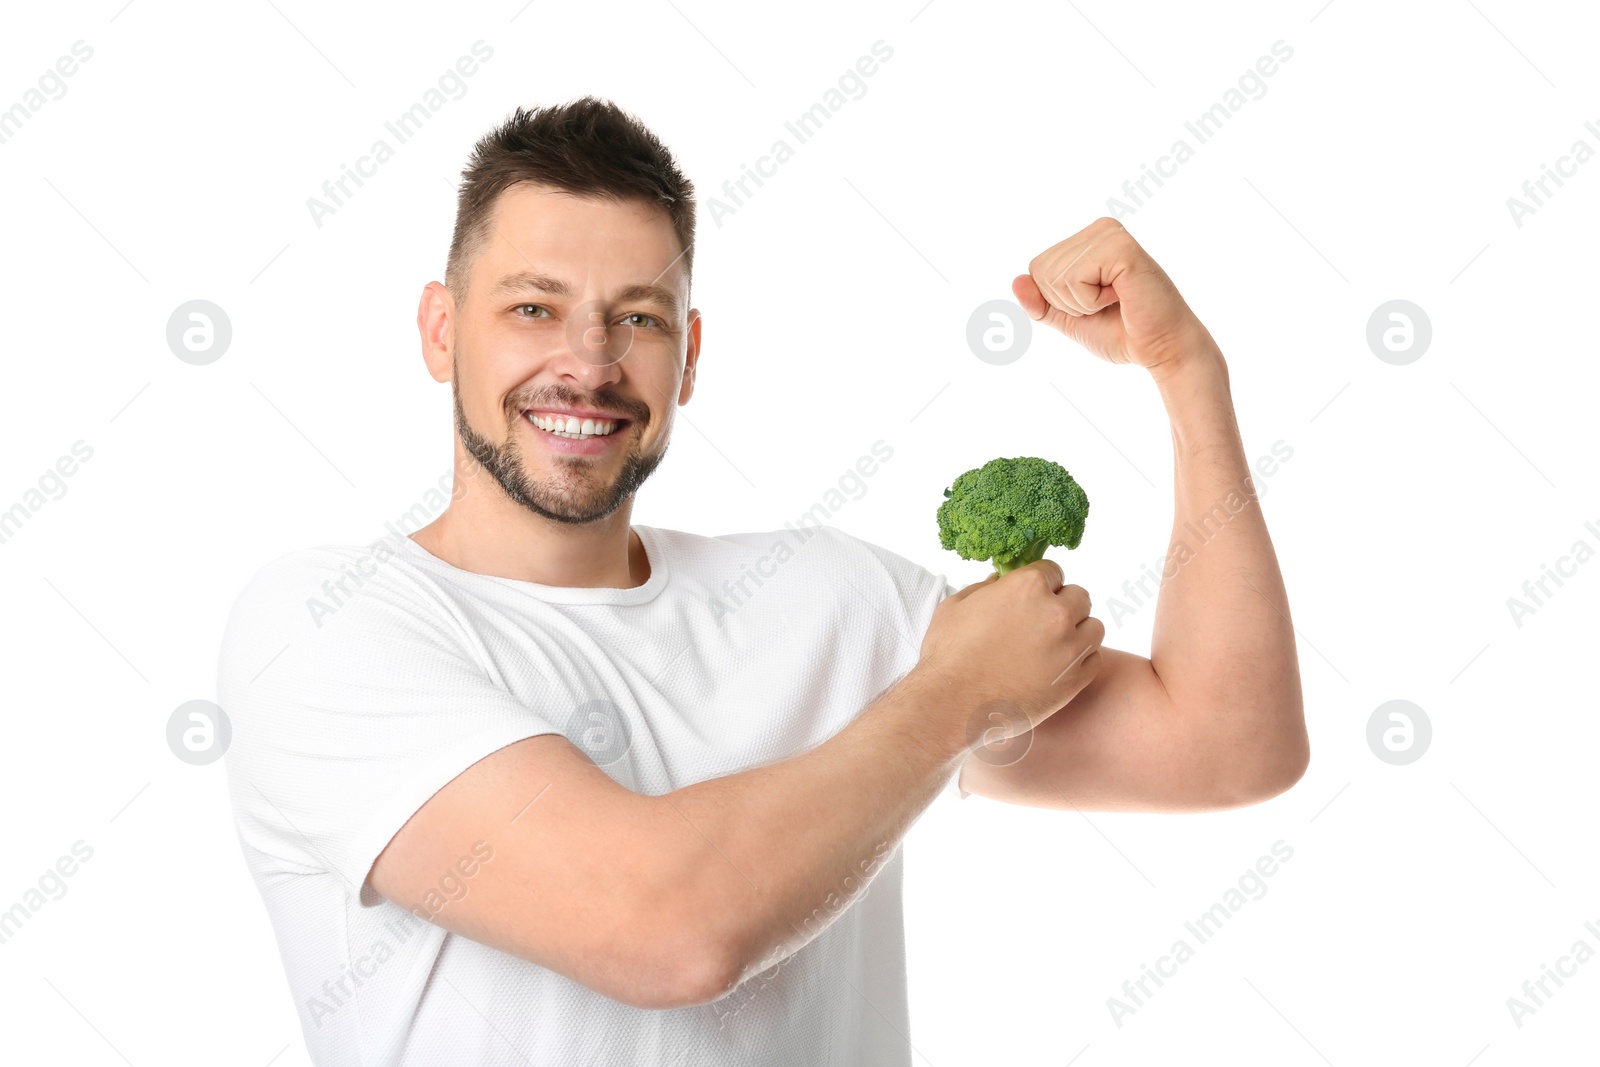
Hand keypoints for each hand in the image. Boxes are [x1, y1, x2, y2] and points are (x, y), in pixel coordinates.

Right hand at [913, 561, 1103, 747]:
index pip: (1054, 571)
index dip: (1041, 583)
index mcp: (1028, 587)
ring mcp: (1069, 648)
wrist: (951, 704)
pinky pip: (1093, 660)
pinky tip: (1058, 667)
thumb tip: (999, 582)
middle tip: (1042, 622)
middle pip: (1080, 597)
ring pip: (1094, 628)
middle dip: (1063, 605)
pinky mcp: (1074, 681)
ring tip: (1055, 645)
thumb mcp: (957, 606)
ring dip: (1077, 632)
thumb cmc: (948, 654)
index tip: (1032, 598)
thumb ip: (984, 588)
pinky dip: (1080, 661)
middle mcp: (1056, 613)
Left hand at [1012, 217, 1216, 377]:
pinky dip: (1091, 300)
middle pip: (1041, 270)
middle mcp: (1100, 229)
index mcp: (1088, 240)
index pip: (1036, 269)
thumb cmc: (1122, 332)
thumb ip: (1041, 303)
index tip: (1096, 304)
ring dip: (1081, 303)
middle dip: (1068, 302)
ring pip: (1055, 276)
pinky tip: (1121, 296)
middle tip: (1107, 305)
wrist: (1160, 349)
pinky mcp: (1121, 247)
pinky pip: (1074, 279)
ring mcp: (1111, 234)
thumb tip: (1015, 281)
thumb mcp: (1070, 319)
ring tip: (1116, 300)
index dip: (1057, 300)